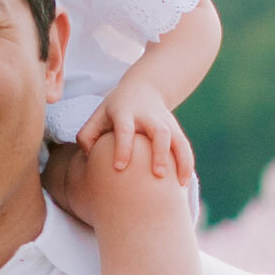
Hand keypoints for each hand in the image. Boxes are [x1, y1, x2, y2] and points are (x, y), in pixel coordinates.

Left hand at [78, 79, 194, 188]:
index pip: (125, 129)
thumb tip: (88, 158)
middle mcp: (148, 116)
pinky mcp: (176, 129)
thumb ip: (87, 135)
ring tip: (179, 185)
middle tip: (158, 175)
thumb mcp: (98, 115)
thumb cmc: (114, 111)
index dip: (123, 147)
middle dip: (160, 152)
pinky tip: (183, 184)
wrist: (143, 88)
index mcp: (125, 112)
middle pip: (159, 131)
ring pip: (177, 139)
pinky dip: (187, 164)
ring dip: (181, 160)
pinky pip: (185, 147)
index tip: (119, 168)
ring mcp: (165, 122)